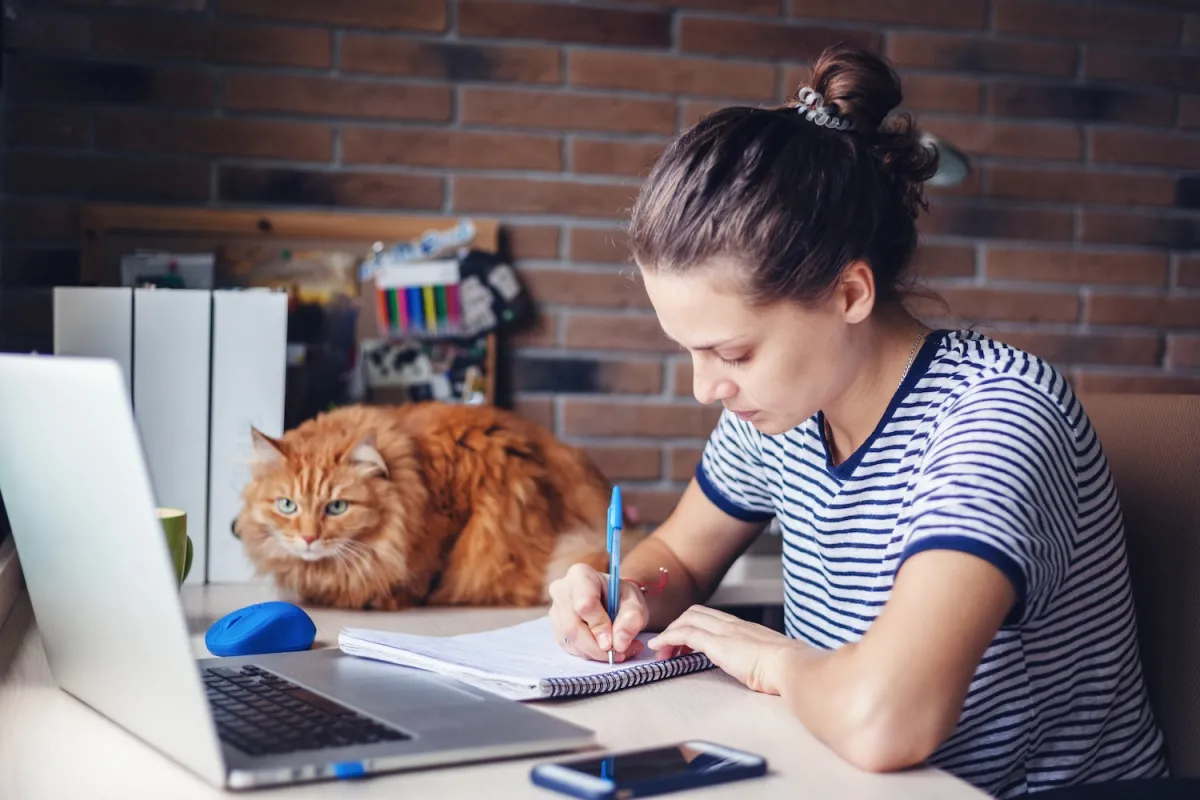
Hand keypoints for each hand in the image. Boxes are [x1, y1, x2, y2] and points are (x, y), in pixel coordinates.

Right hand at [548, 563, 648, 662]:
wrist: (613, 600)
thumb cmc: (622, 597)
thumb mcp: (635, 603)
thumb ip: (631, 620)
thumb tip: (619, 643)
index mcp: (581, 575)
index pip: (584, 604)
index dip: (599, 626)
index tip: (614, 642)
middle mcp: (561, 591)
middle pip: (572, 626)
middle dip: (597, 647)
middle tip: (619, 653)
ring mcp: (555, 610)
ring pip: (570, 640)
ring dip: (595, 653)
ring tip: (619, 651)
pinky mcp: (556, 628)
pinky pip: (569, 647)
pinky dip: (589, 654)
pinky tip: (605, 651)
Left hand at [647, 605, 798, 694]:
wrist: (792, 666)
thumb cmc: (788, 669)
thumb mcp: (771, 660)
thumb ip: (761, 660)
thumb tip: (762, 670)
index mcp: (745, 629)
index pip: (712, 617)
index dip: (694, 624)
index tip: (685, 642)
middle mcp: (733, 625)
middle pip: (695, 613)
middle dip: (678, 626)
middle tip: (670, 647)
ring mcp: (724, 631)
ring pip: (687, 619)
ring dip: (670, 633)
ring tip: (662, 651)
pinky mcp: (717, 643)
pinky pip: (685, 634)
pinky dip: (668, 638)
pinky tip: (660, 647)